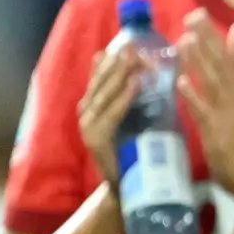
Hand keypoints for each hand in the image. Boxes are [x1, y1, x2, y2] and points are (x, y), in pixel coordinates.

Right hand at [73, 32, 144, 173]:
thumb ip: (136, 101)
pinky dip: (124, 97)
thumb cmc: (136, 155)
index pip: (102, 78)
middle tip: (132, 45)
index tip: (128, 43)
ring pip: (105, 93)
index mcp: (95, 107)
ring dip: (120, 74)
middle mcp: (87, 113)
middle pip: (102, 81)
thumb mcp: (137, 121)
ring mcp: (88, 125)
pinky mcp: (95, 139)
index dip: (114, 61)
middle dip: (117, 62)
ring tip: (134, 57)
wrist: (128, 190)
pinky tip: (135, 83)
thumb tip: (146, 75)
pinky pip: (112, 113)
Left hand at [173, 15, 233, 189]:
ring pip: (212, 83)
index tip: (228, 20)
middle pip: (223, 66)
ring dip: (200, 61)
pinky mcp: (215, 132)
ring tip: (186, 38)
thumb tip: (230, 83)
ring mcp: (226, 115)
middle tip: (196, 15)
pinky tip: (181, 81)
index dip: (233, 43)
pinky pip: (202, 112)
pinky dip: (193, 97)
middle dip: (210, 40)